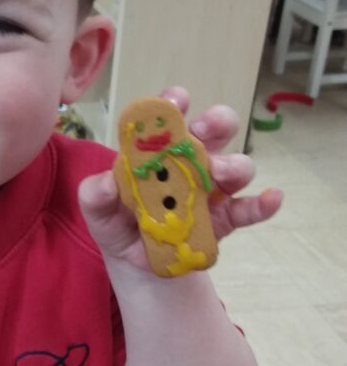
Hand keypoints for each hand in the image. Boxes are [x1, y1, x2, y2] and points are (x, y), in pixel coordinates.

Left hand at [77, 86, 282, 270]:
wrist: (138, 265)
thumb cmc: (119, 225)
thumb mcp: (99, 214)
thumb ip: (95, 197)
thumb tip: (105, 183)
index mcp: (158, 151)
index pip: (169, 117)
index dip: (174, 102)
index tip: (174, 100)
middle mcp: (190, 161)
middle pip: (214, 129)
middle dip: (214, 122)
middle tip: (203, 131)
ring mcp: (213, 188)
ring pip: (236, 165)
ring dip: (233, 164)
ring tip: (219, 173)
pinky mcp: (227, 217)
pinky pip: (250, 207)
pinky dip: (263, 202)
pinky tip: (271, 199)